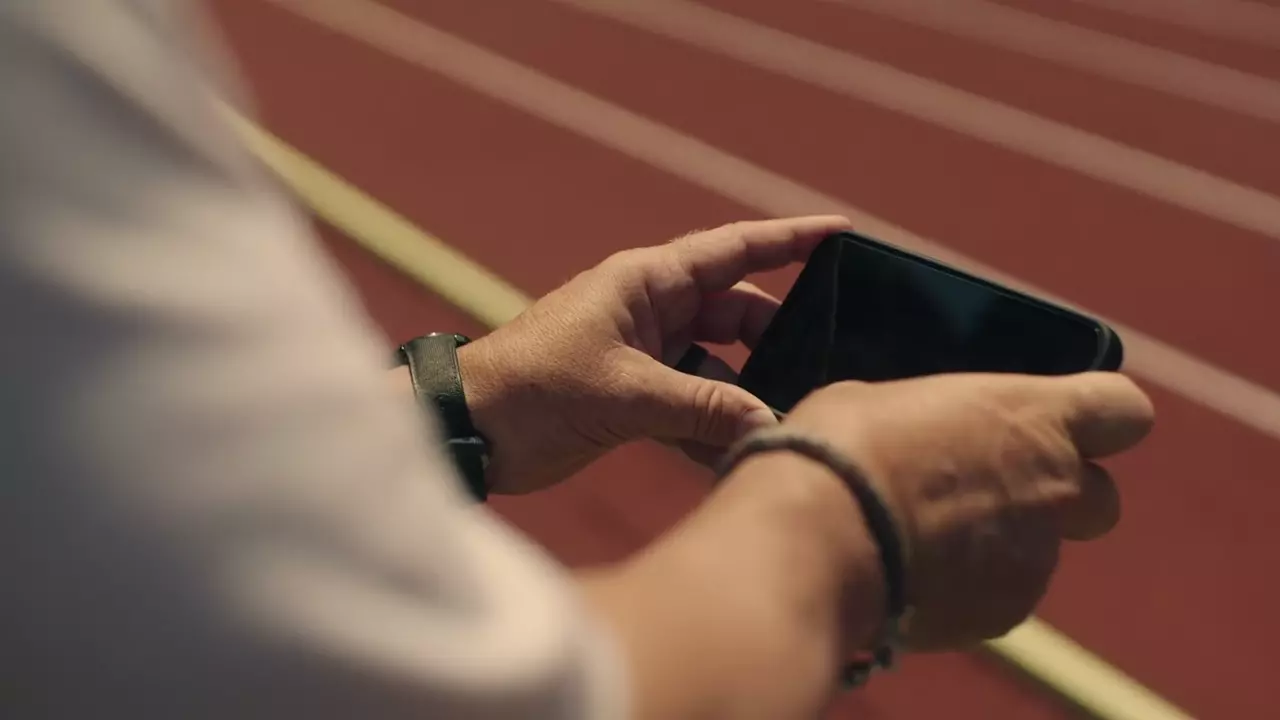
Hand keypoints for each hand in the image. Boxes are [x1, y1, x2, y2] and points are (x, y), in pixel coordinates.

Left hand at [457, 216, 851, 493]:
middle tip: (827, 365)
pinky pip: (693, 404)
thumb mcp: (624, 393)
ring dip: (747, 393)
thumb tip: (771, 425)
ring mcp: (644, 354)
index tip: (844, 233)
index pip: (733, 250)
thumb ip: (703, 407)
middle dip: (779, 338)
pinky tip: (742, 455)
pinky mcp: (633, 397)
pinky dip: (715, 426)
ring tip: (790, 419)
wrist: (468, 430)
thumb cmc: (532, 388)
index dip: (790, 239)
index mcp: (646, 282)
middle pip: (736, 314)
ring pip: (719, 366)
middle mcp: (651, 311)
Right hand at [780, 371, 1153, 650]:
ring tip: (924, 537)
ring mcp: (1035, 558)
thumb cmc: (847, 446)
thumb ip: (942, 421)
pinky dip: (968, 587)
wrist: (821, 538)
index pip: (1125, 409)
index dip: (1101, 418)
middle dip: (1061, 498)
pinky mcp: (1004, 613)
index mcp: (1034, 417)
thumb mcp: (890, 400)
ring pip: (1041, 553)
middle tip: (993, 490)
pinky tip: (911, 572)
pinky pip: (1001, 597)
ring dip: (1001, 545)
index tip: (1065, 423)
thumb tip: (930, 435)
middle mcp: (1055, 488)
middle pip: (1101, 498)